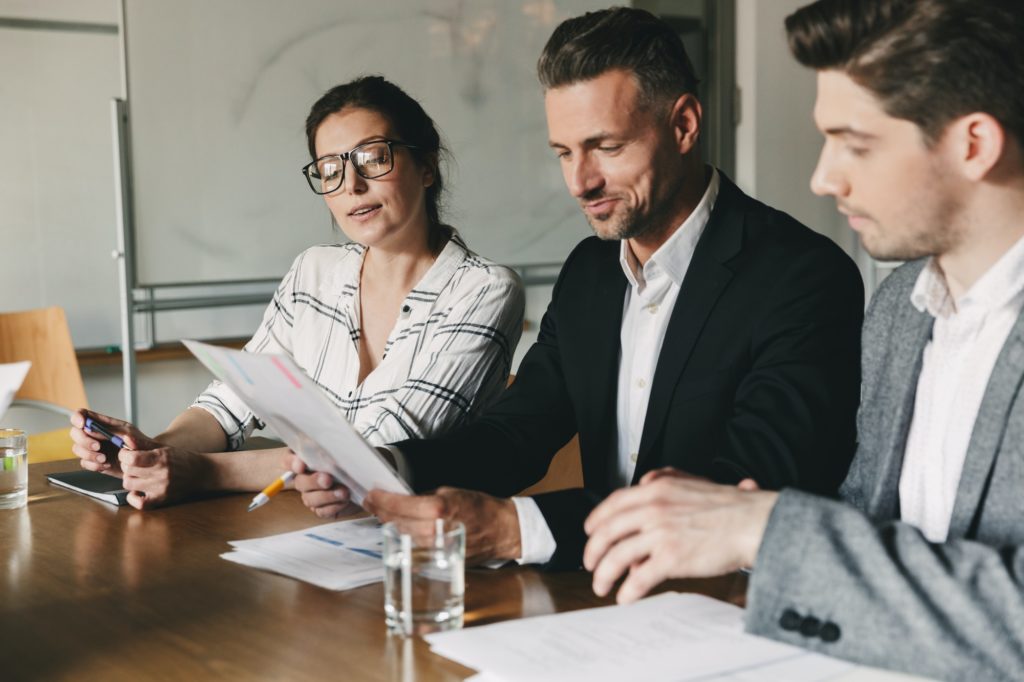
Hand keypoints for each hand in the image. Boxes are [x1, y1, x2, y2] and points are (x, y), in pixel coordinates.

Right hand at [69, 409, 158, 474]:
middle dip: (84, 440)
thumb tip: (92, 429)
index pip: (83, 415)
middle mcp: (95, 435)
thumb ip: (110, 431)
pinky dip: (93, 465)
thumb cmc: (140, 444)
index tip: (82, 424)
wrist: (147, 462)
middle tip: (98, 447)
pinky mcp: (94, 462)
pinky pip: (84, 463)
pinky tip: (106, 465)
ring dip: (89, 455)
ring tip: (105, 459)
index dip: (78, 417)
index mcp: (103, 423)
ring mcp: (93, 448)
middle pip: (75, 432)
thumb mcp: (128, 433)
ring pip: (77, 449)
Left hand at [117, 444, 212, 509]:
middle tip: (132, 464)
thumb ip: (142, 443)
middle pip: (128, 470)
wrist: (202, 473)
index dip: (124, 455)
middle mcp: (161, 473)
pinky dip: (133, 498)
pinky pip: (140, 503)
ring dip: (130, 478)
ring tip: (137, 475)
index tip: (126, 454)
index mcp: (161, 458)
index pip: (132, 458)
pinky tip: (137, 491)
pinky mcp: (162, 499)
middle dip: (126, 465)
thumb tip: (125, 439)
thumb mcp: (163, 448)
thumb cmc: (181, 459)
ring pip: (129, 484)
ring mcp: (161, 488)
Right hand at [287, 454, 357, 518]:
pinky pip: (322, 511)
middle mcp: (303, 479)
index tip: (301, 466)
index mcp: (302, 461)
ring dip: (327, 496)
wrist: (356, 480)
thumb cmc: (343, 462)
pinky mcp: (321, 508)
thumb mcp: (335, 451)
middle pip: (300, 482)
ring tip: (344, 492)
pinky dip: (333, 507)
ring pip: (310, 499)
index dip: (292, 463)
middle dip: (314, 481)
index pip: (288, 461)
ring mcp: (311, 495)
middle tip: (328, 480)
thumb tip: (324, 451)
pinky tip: (344, 501)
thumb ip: (324, 449)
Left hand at [364, 487, 521, 564]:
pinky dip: (404, 536)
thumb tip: (402, 499)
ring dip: (390, 524)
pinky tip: (400, 528)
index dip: (380, 500)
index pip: (397, 506)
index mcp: (436, 510)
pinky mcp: (435, 559)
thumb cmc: (479, 507)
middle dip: (380, 511)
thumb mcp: (450, 492)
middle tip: (372, 502)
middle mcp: (432, 532)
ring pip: (401, 536)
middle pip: (395, 522)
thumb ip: (424, 497)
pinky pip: (412, 546)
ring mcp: (433, 549)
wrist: (500, 530)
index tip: (371, 495)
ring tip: (383, 513)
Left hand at [583, 472, 777, 604]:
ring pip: (617, 556)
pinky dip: (627, 591)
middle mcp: (654, 508)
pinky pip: (639, 578)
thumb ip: (665, 482)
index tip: (590, 531)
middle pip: (607, 531)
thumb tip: (645, 485)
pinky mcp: (672, 558)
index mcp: (657, 489)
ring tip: (601, 585)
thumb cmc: (731, 507)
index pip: (613, 503)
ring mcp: (661, 534)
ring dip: (604, 574)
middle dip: (592, 551)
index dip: (596, 519)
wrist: (755, 523)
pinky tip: (625, 597)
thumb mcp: (692, 483)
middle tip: (589, 563)